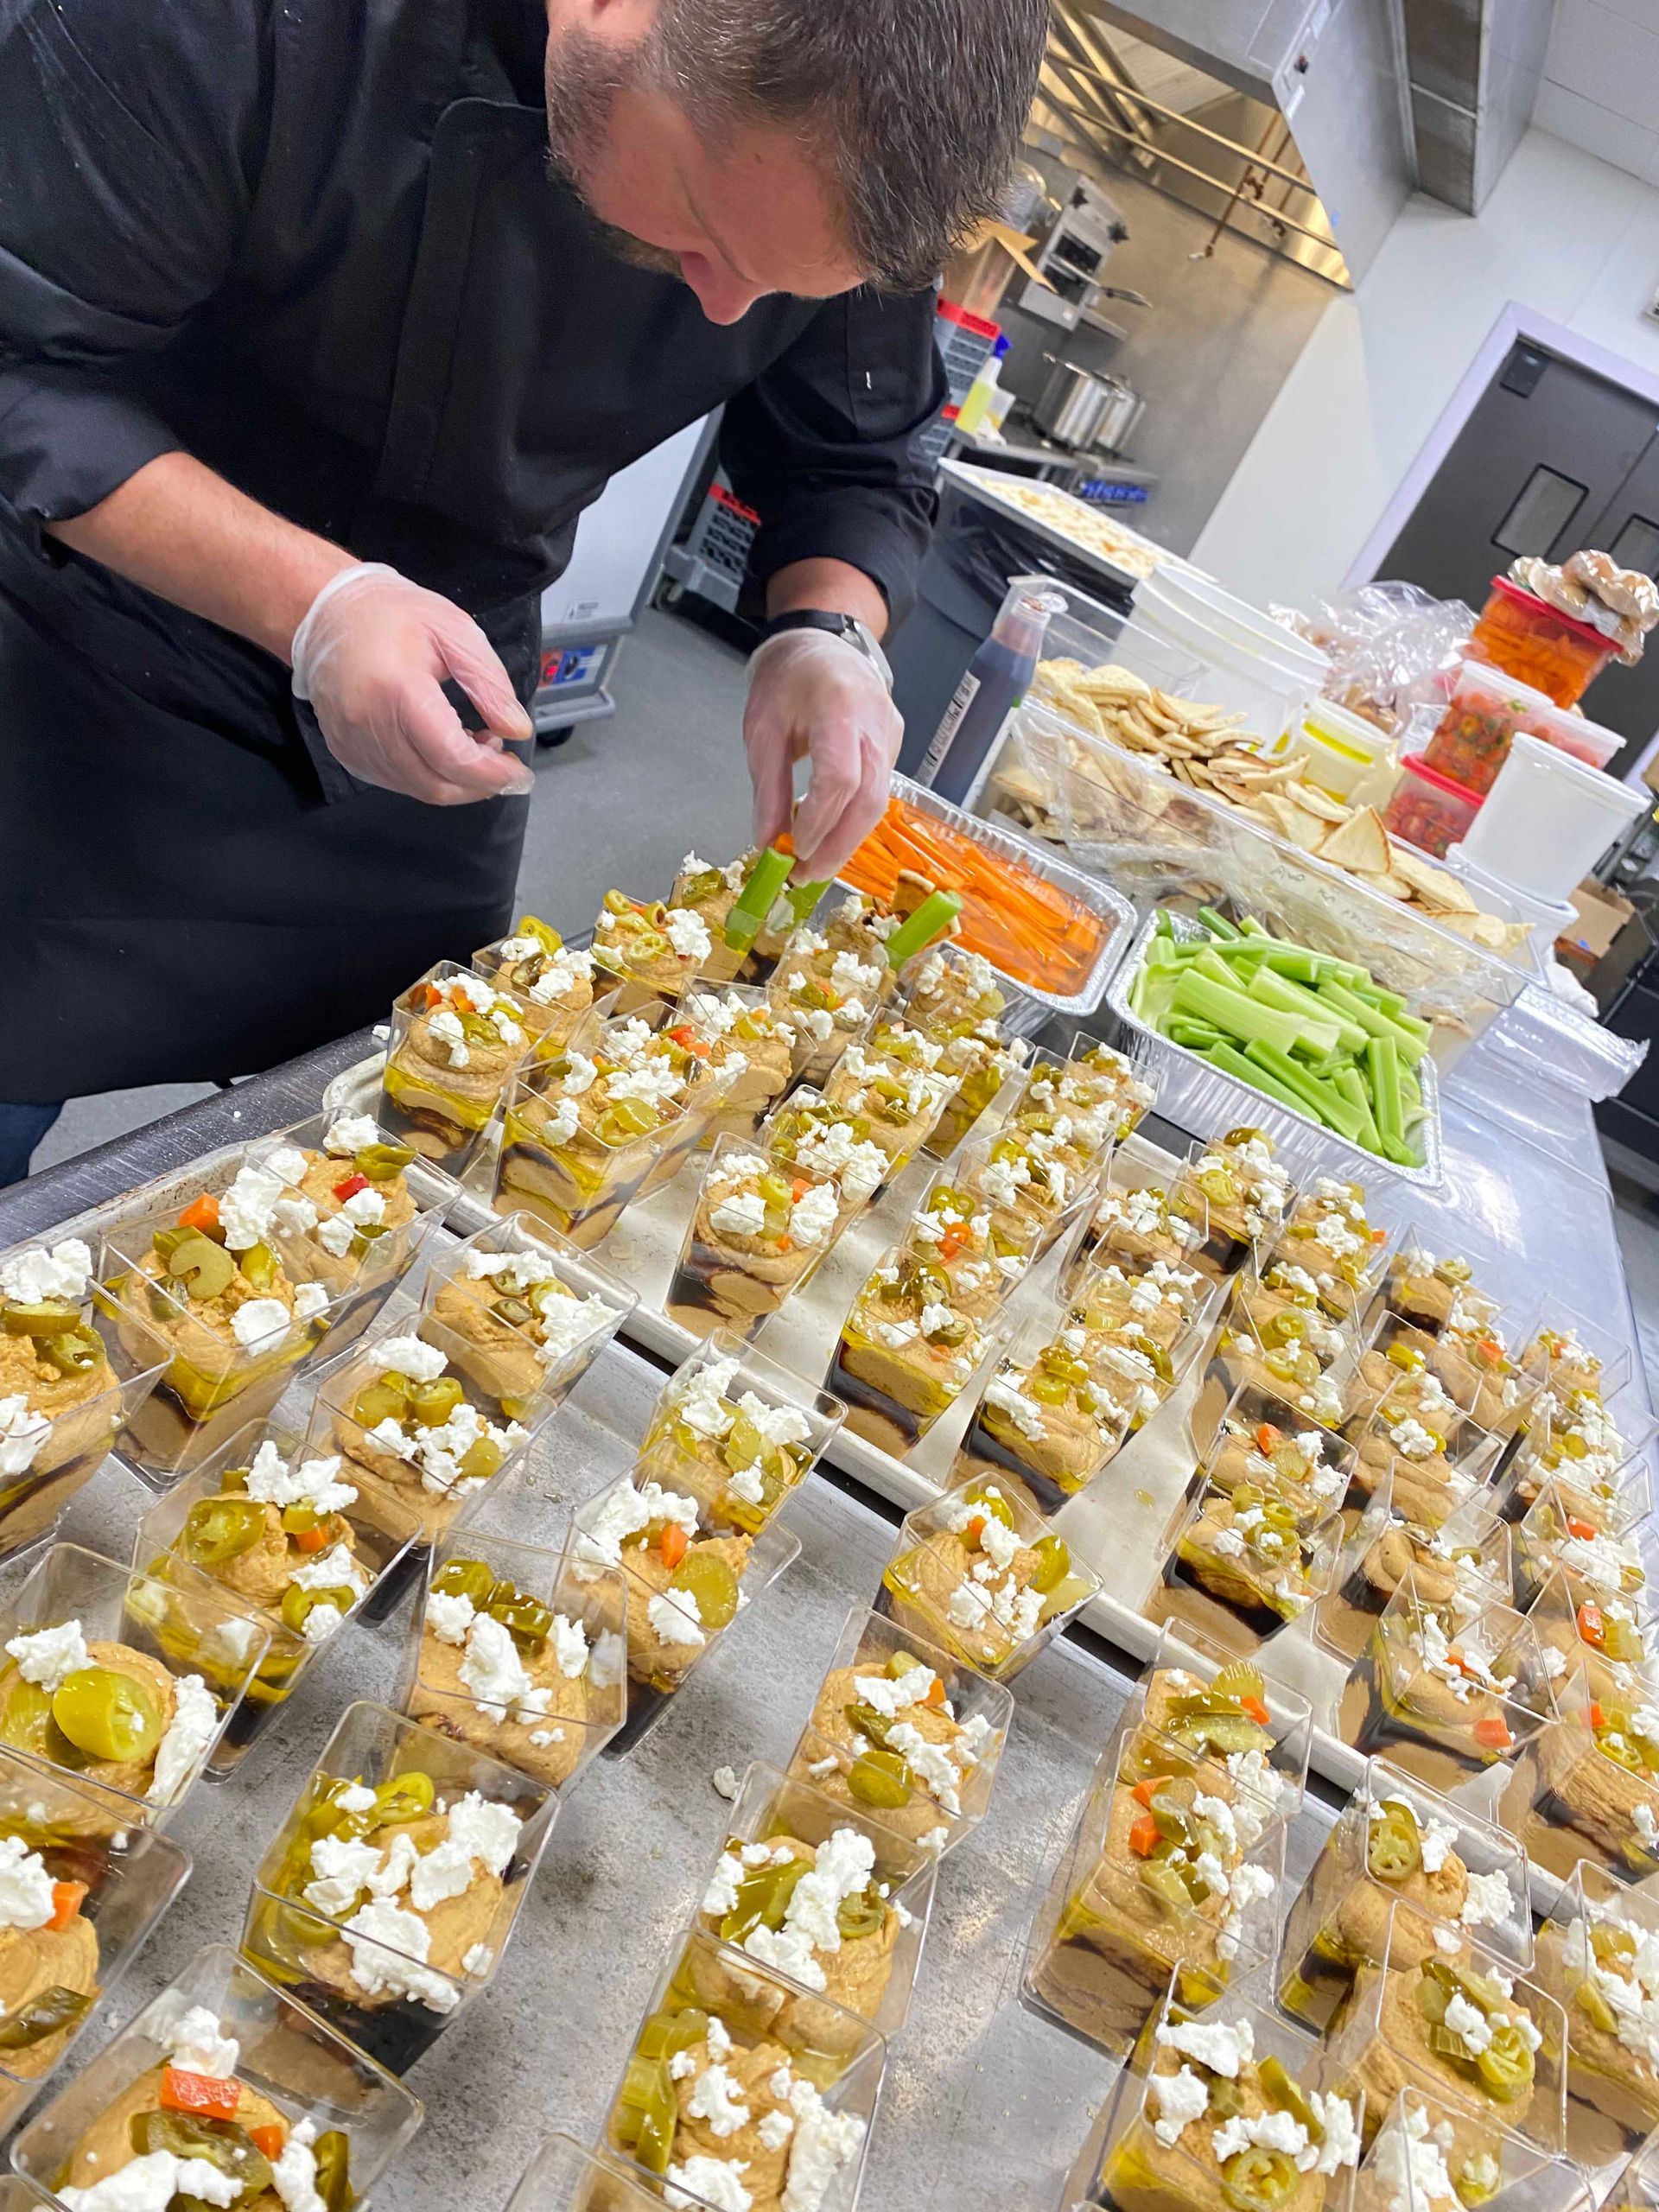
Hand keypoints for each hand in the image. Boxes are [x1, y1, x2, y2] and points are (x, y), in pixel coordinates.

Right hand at [290, 563, 535, 803]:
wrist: (327, 614)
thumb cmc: (392, 615)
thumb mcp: (456, 632)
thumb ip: (490, 684)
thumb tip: (517, 729)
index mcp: (398, 690)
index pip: (452, 757)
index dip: (491, 774)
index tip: (519, 772)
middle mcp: (369, 724)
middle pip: (436, 784)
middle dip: (479, 783)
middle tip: (501, 759)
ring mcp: (353, 743)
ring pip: (417, 789)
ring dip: (455, 780)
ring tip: (471, 744)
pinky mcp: (345, 752)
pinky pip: (396, 782)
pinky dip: (428, 776)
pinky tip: (440, 748)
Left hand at [743, 629, 901, 877]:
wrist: (820, 643)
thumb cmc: (787, 682)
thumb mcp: (763, 730)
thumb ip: (768, 789)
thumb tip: (768, 843)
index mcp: (838, 705)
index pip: (840, 776)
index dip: (820, 820)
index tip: (795, 850)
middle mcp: (875, 720)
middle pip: (870, 798)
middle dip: (839, 845)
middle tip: (807, 876)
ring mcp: (891, 731)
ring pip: (879, 800)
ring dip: (847, 840)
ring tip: (814, 866)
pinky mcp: (895, 743)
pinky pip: (879, 790)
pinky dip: (853, 819)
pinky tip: (829, 836)